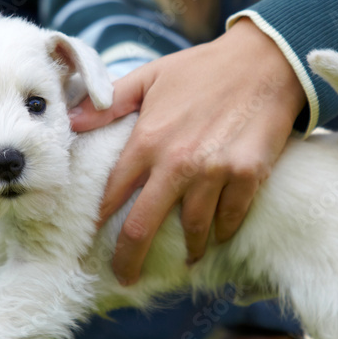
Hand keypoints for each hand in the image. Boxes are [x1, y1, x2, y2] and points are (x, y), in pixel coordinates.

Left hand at [69, 17, 306, 284]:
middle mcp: (177, 162)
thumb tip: (71, 121)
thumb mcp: (150, 76)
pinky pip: (231, 219)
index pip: (114, 194)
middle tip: (124, 277)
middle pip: (143, 227)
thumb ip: (110, 102)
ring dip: (189, 249)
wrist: (266, 61)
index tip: (91, 241)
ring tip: (186, 258)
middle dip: (128, 259)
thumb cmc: (203, 68)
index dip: (99, 221)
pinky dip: (223, 231)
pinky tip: (219, 236)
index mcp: (148, 140)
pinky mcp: (248, 176)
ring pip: (194, 230)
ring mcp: (215, 172)